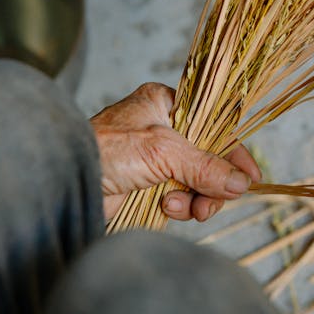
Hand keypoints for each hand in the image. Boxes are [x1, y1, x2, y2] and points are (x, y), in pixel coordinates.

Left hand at [90, 83, 260, 221]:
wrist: (64, 183)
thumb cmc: (105, 150)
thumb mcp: (163, 151)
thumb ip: (205, 165)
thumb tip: (241, 183)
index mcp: (165, 105)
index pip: (214, 125)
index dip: (233, 151)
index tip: (250, 176)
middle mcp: (162, 131)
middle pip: (209, 159)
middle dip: (212, 184)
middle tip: (210, 204)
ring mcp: (154, 161)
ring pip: (196, 183)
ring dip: (194, 198)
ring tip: (178, 206)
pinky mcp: (146, 188)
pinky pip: (180, 199)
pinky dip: (178, 207)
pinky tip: (164, 208)